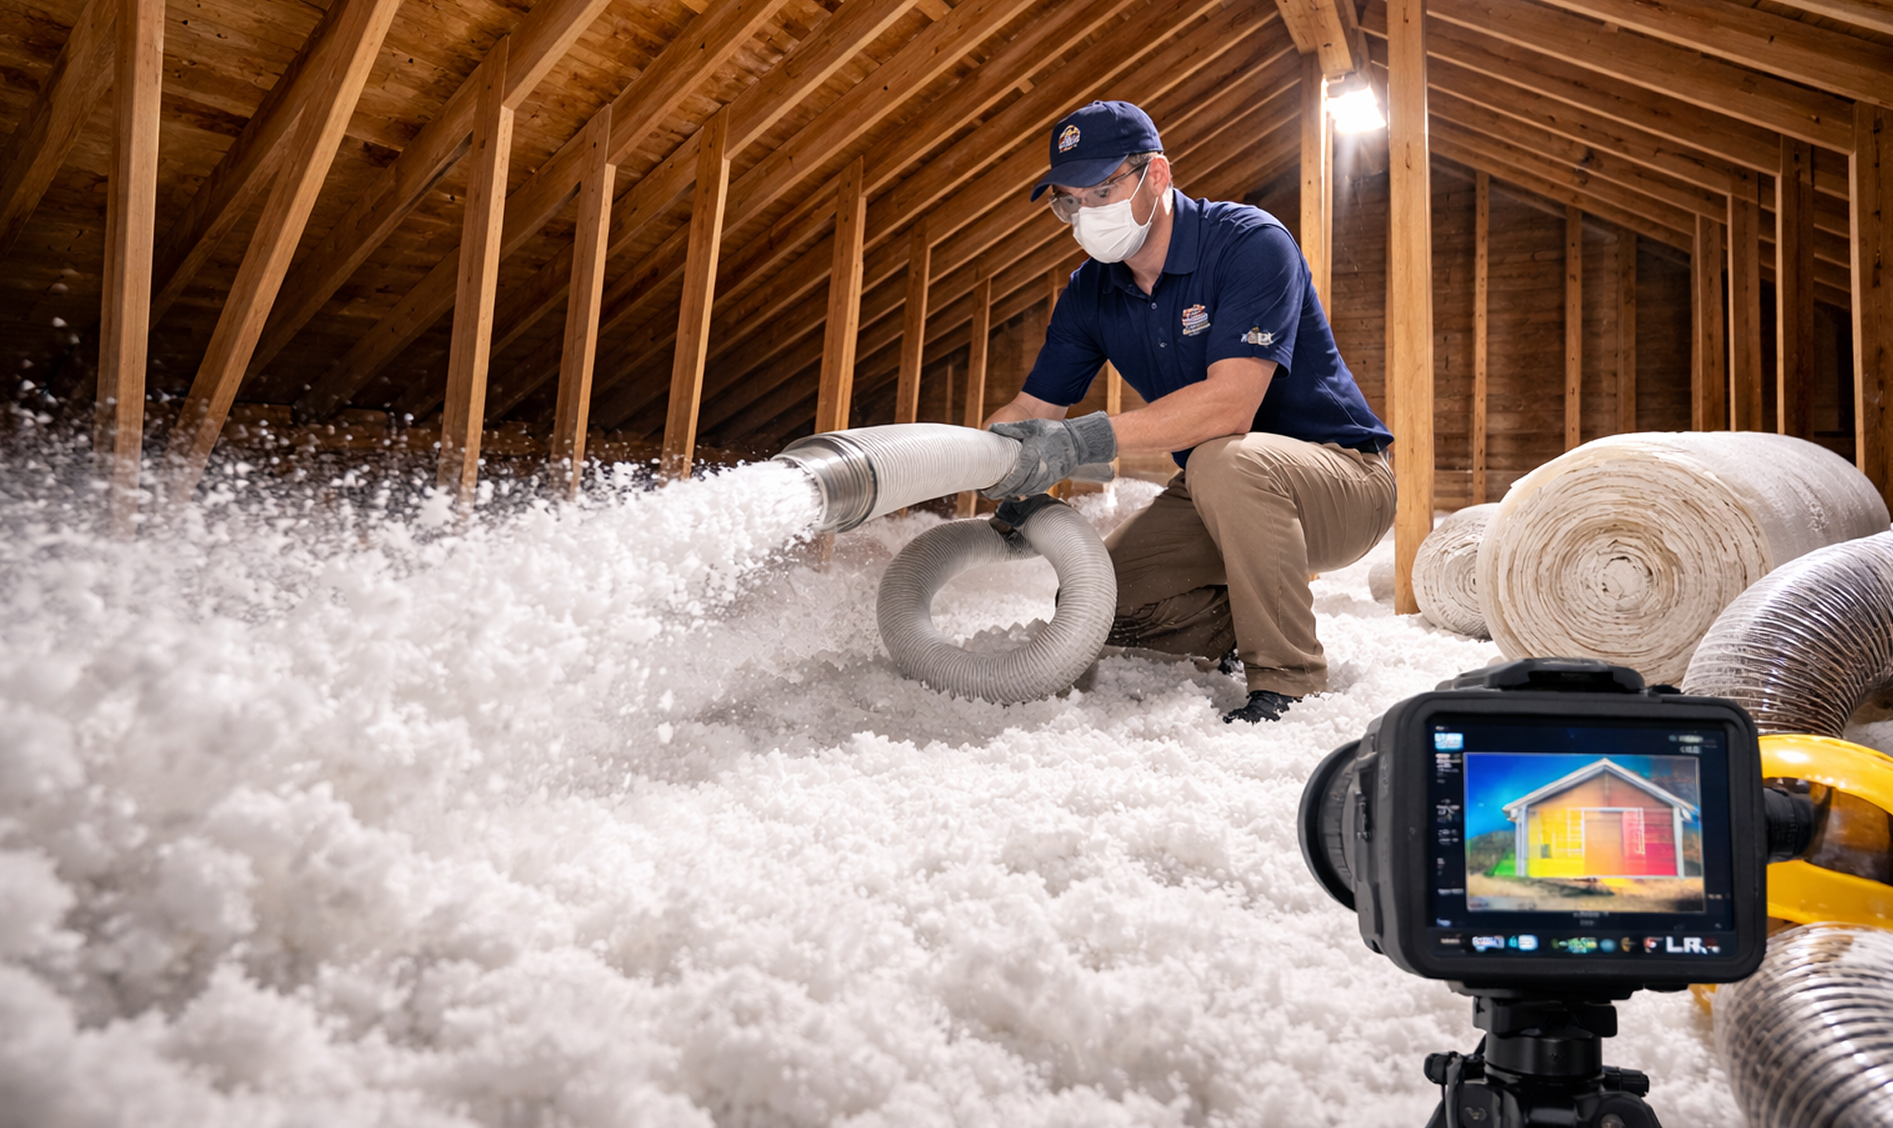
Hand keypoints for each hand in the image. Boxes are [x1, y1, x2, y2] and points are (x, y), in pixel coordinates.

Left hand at [982, 411, 1116, 497]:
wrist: (1077, 441)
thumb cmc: (1052, 432)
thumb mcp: (1030, 426)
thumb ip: (1010, 428)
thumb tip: (991, 428)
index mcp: (1031, 457)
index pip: (1012, 479)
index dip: (999, 488)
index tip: (987, 491)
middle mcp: (1039, 471)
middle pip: (1017, 489)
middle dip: (1001, 493)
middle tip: (988, 493)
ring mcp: (1046, 478)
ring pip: (1025, 492)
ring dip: (1011, 494)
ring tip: (999, 492)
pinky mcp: (1051, 481)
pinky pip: (1034, 490)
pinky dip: (1023, 492)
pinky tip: (1015, 490)